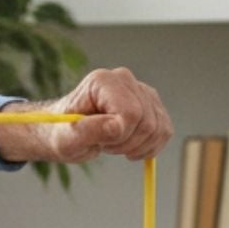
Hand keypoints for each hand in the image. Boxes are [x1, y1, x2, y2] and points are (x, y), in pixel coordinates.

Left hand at [0, 67, 173, 165]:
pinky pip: (165, 131)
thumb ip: (90, 130)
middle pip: (147, 122)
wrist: (67, 131)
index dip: (120, 135)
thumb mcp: (68, 138)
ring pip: (159, 128)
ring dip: (137, 146)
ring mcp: (141, 91)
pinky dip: (150, 147)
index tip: (100, 141)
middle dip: (126, 143)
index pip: (130, 112)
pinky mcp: (151, 104)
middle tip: (104, 144)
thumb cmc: (63, 133)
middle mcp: (125, 80)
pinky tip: (129, 147)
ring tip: (113, 143)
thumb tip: (118, 127)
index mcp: (102, 82)